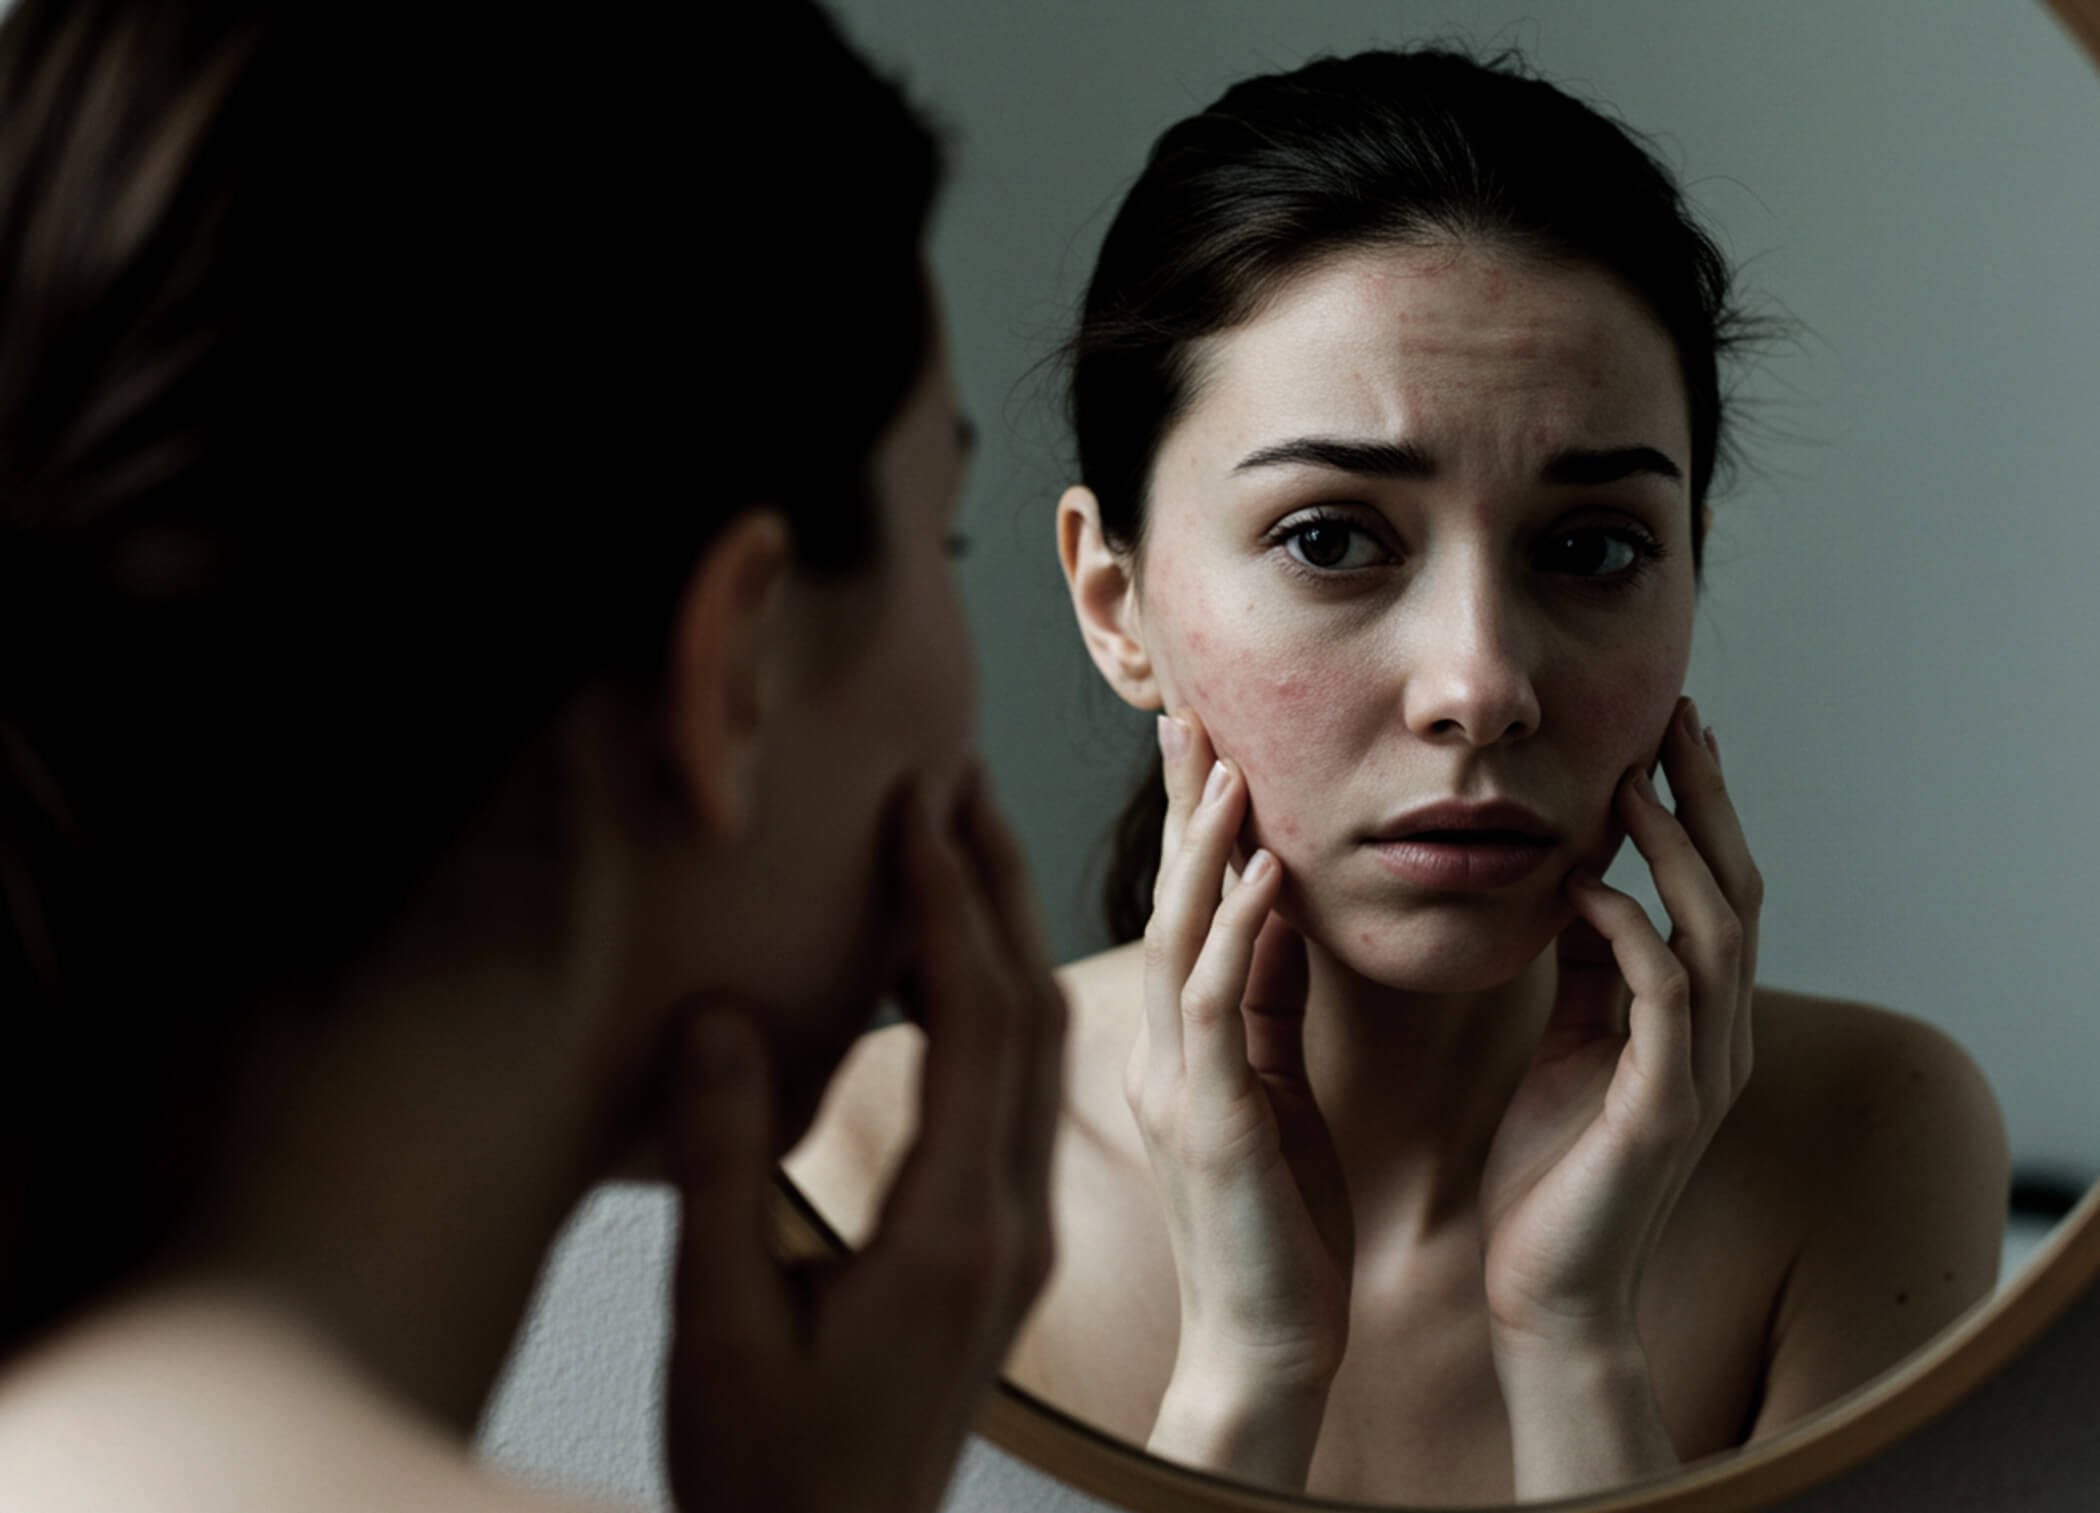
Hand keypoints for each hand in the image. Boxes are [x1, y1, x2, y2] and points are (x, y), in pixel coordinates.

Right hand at [662, 768, 1065, 1512]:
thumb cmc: (769, 1476)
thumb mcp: (720, 1325)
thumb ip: (724, 1165)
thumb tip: (719, 1015)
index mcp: (956, 1236)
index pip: (978, 1023)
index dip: (948, 901)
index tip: (917, 801)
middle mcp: (1007, 1226)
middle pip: (1031, 1018)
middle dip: (997, 889)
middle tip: (956, 781)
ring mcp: (1013, 1241)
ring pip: (1038, 1055)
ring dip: (1005, 940)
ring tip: (960, 846)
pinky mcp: (996, 1255)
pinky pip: (1020, 1098)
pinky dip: (994, 1007)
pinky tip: (948, 978)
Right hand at [1130, 711, 1351, 1485]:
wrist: (1266, 1347)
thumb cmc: (1278, 1230)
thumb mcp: (1271, 1094)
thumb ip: (1264, 1006)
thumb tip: (1279, 915)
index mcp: (1175, 1049)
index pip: (1176, 914)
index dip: (1184, 826)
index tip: (1201, 742)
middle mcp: (1158, 1055)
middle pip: (1162, 903)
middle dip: (1175, 809)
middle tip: (1187, 715)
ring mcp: (1173, 1085)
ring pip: (1178, 938)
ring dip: (1201, 847)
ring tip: (1224, 764)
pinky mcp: (1208, 1120)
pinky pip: (1219, 1004)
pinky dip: (1238, 929)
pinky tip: (1263, 869)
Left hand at [1480, 695, 1759, 1356]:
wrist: (1547, 1288)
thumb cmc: (1547, 1169)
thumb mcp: (1567, 1045)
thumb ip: (1587, 973)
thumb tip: (1576, 884)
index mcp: (1696, 1021)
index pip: (1713, 892)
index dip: (1695, 813)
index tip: (1662, 738)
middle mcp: (1719, 1038)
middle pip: (1735, 891)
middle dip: (1704, 803)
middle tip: (1672, 722)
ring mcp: (1701, 1072)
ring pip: (1717, 932)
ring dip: (1675, 853)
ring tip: (1633, 785)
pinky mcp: (1665, 1108)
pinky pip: (1664, 997)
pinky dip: (1630, 933)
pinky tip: (1584, 892)